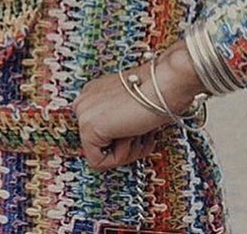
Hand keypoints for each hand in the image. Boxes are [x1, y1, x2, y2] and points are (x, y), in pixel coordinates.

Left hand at [72, 41, 205, 170]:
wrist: (162, 85)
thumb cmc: (156, 93)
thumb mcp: (132, 106)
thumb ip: (119, 119)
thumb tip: (120, 137)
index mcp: (94, 93)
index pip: (101, 133)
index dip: (124, 139)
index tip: (139, 132)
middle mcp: (85, 100)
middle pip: (99, 145)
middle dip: (125, 147)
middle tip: (141, 135)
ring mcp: (83, 112)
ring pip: (99, 155)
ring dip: (126, 151)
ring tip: (139, 132)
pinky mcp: (87, 126)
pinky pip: (98, 161)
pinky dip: (120, 156)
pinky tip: (131, 135)